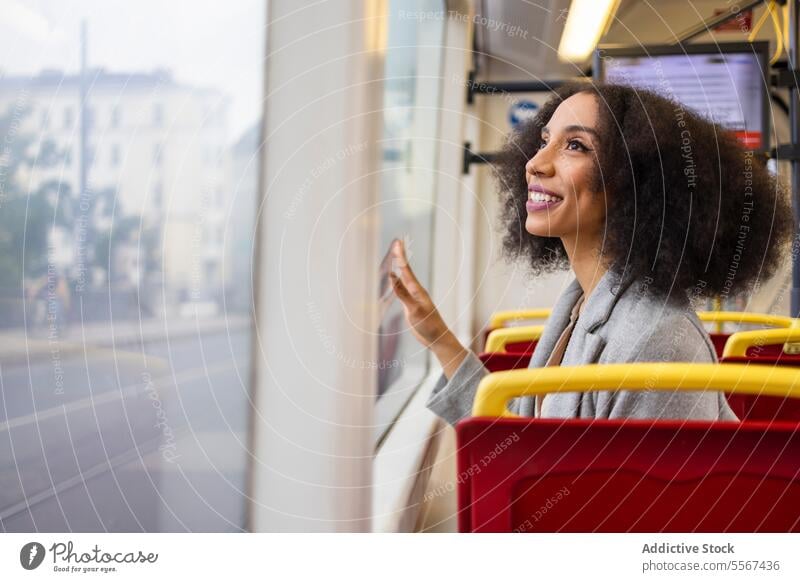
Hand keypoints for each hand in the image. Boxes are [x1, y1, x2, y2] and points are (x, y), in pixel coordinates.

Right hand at [388, 239, 469, 378]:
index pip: (406, 269)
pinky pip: (401, 290)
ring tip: (395, 257)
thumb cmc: (428, 325)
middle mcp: (415, 291)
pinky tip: (394, 280)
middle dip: (400, 257)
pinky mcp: (410, 306)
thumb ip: (402, 294)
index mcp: (417, 290)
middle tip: (397, 243)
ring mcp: (413, 298)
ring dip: (398, 268)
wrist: (437, 339)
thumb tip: (391, 276)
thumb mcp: (414, 310)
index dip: (401, 256)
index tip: (398, 242)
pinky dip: (396, 282)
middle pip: (405, 271)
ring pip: (403, 279)